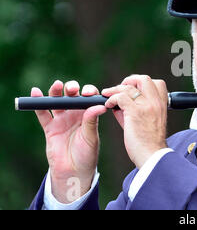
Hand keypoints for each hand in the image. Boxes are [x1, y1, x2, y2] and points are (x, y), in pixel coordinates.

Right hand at [32, 80, 106, 202]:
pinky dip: (38, 103)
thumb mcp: (91, 138)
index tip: (88, 93)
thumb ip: (91, 122)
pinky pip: (42, 114)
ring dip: (56, 92)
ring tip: (57, 85)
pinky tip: (35, 93)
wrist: (73, 172)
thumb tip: (100, 106)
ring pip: (57, 101)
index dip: (89, 92)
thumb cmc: (87, 155)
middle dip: (72, 88)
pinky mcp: (50, 128)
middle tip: (72, 88)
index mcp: (89, 114)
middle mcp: (75, 114)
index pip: (89, 98)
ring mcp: (62, 120)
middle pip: (72, 96)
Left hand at [101, 75, 167, 168]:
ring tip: (108, 97)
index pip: (156, 83)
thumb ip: (136, 110)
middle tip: (120, 89)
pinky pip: (120, 97)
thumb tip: (119, 103)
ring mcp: (146, 106)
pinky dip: (111, 99)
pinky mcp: (135, 113)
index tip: (133, 90)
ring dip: (115, 90)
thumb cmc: (150, 143)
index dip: (142, 84)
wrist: (153, 156)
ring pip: (129, 87)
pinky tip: (108, 106)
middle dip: (129, 80)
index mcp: (161, 105)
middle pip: (144, 79)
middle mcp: (155, 102)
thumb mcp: (148, 122)